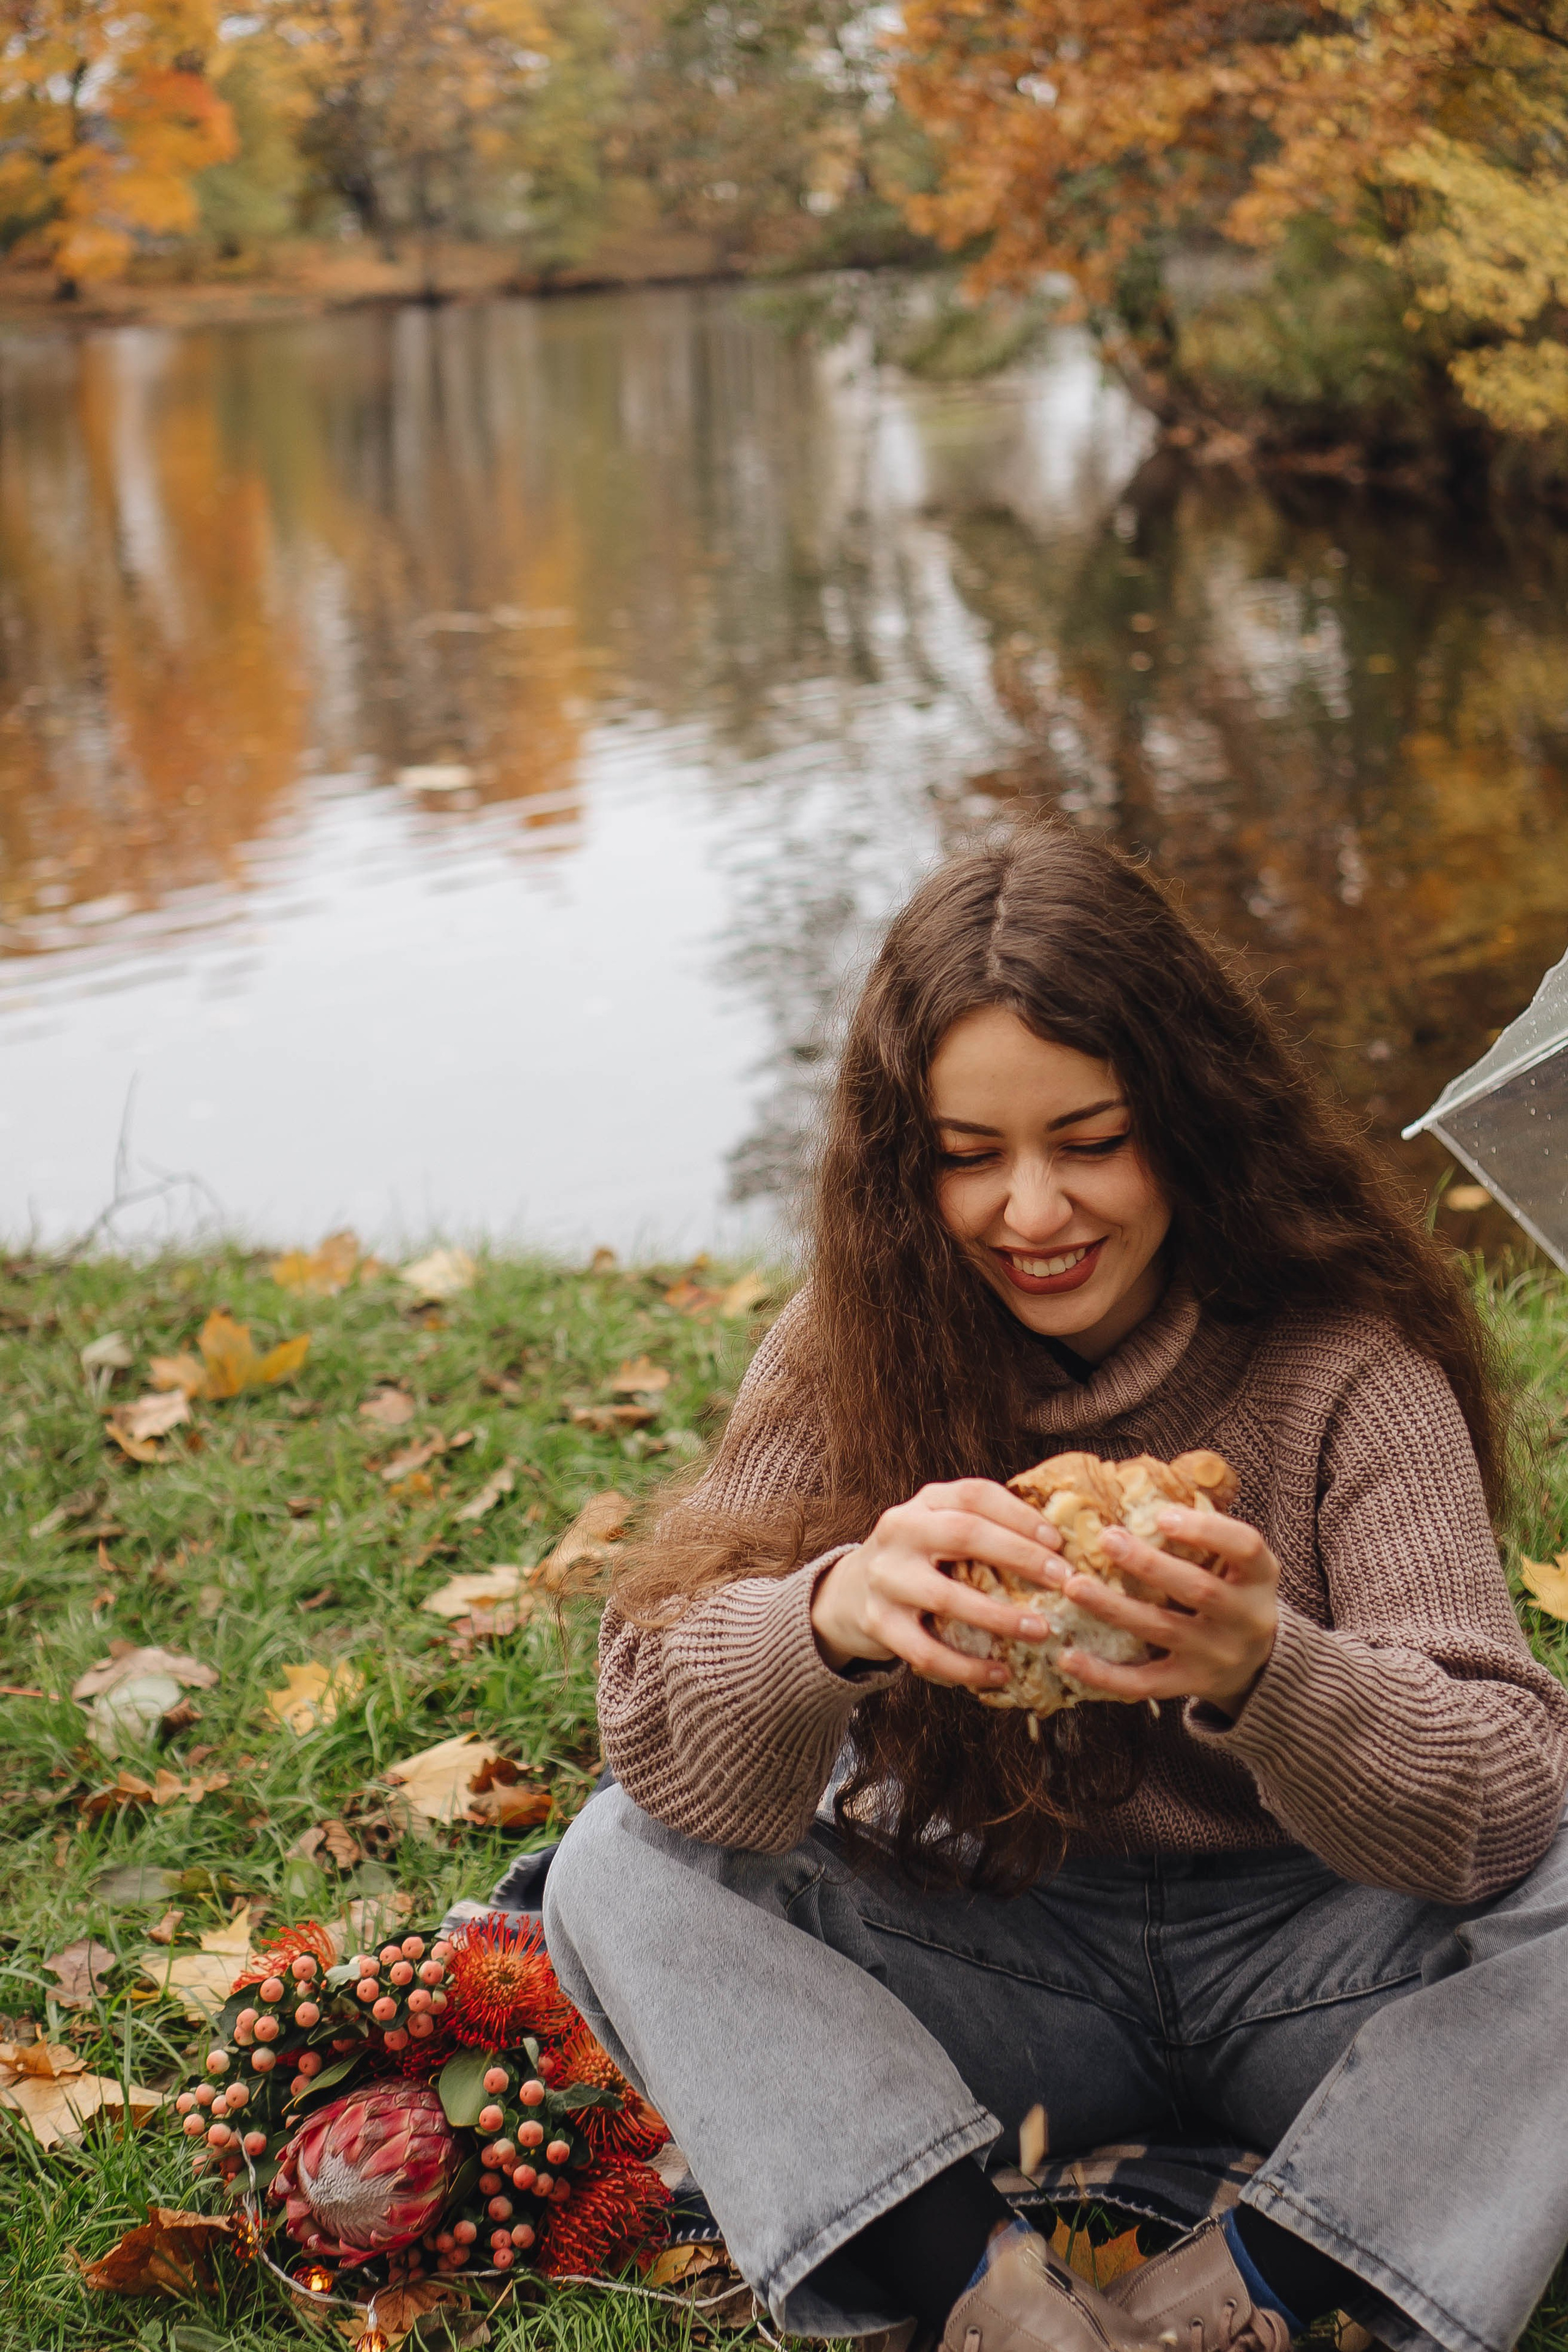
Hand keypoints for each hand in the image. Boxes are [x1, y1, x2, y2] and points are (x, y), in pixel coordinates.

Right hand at [811, 1479, 1062, 1685]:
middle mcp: (899, 1532)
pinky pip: (926, 1651)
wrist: (847, 1594)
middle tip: (1064, 1580)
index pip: (973, 1495)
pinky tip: (1000, 1673)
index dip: (1018, 1514)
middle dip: (1019, 1556)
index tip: (1058, 1541)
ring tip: (1041, 1630)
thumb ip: (982, 1527)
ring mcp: (885, 1578)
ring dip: (999, 1616)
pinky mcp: (878, 1623)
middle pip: (963, 1534)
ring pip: (945, 1597)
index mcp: (922, 1504)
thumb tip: (1059, 1543)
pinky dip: (966, 1666)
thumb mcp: (938, 1529)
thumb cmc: (917, 1561)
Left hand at [1048, 1505, 1279, 1715]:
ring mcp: (1218, 1656)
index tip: (1161, 1515)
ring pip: (1163, 1630)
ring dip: (1114, 1607)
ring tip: (1073, 1586)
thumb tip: (1145, 1481)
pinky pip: (1144, 1682)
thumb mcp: (1238, 1563)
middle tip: (1106, 1539)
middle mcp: (1245, 1618)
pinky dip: (1105, 1674)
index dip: (1206, 1530)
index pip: (1245, 1547)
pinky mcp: (1191, 1685)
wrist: (1260, 1664)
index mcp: (1259, 1577)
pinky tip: (1069, 1657)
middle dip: (1149, 1565)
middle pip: (1198, 1589)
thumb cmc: (1233, 1592)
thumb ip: (1206, 1531)